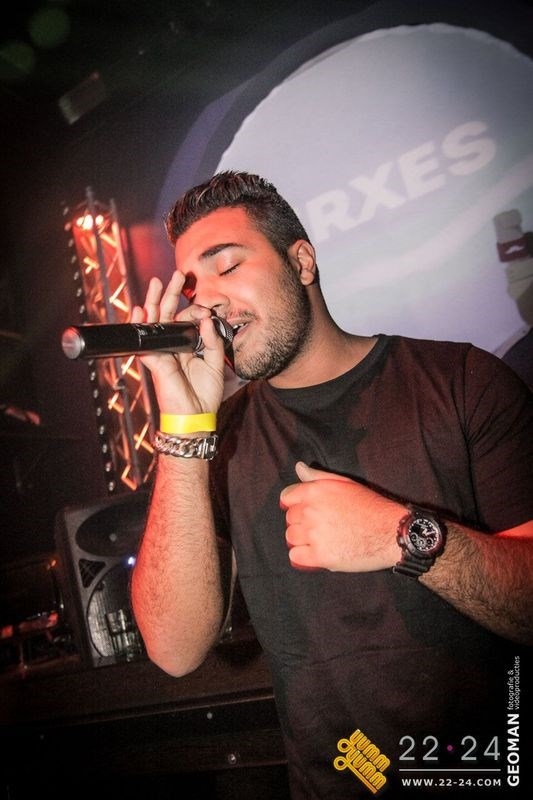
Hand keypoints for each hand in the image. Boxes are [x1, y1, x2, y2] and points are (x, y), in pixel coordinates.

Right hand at [131, 272, 226, 414]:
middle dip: (171, 294)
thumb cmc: (204, 393)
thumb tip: (207, 319)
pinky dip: (142, 325)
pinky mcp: (155, 362)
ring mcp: (161, 352)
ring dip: (154, 302)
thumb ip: (212, 340)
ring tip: (157, 283)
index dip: (194, 309)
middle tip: (176, 275)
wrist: (195, 416)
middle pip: (168, 315)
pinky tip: (141, 311)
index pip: (185, 319)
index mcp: (186, 345)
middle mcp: (172, 346)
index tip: (206, 308)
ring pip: (154, 323)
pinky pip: (145, 341)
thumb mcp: (215, 363)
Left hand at [280, 462, 402, 571]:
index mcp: (315, 491)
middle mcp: (310, 511)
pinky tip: (318, 553)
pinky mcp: (320, 555)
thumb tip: (298, 468)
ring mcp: (314, 534)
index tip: (308, 512)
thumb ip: (318, 476)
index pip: (286, 497)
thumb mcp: (345, 483)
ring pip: (291, 538)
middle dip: (301, 523)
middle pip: (289, 519)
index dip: (296, 505)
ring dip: (302, 540)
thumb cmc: (371, 506)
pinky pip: (295, 557)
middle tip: (322, 528)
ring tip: (321, 540)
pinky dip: (304, 557)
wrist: (390, 531)